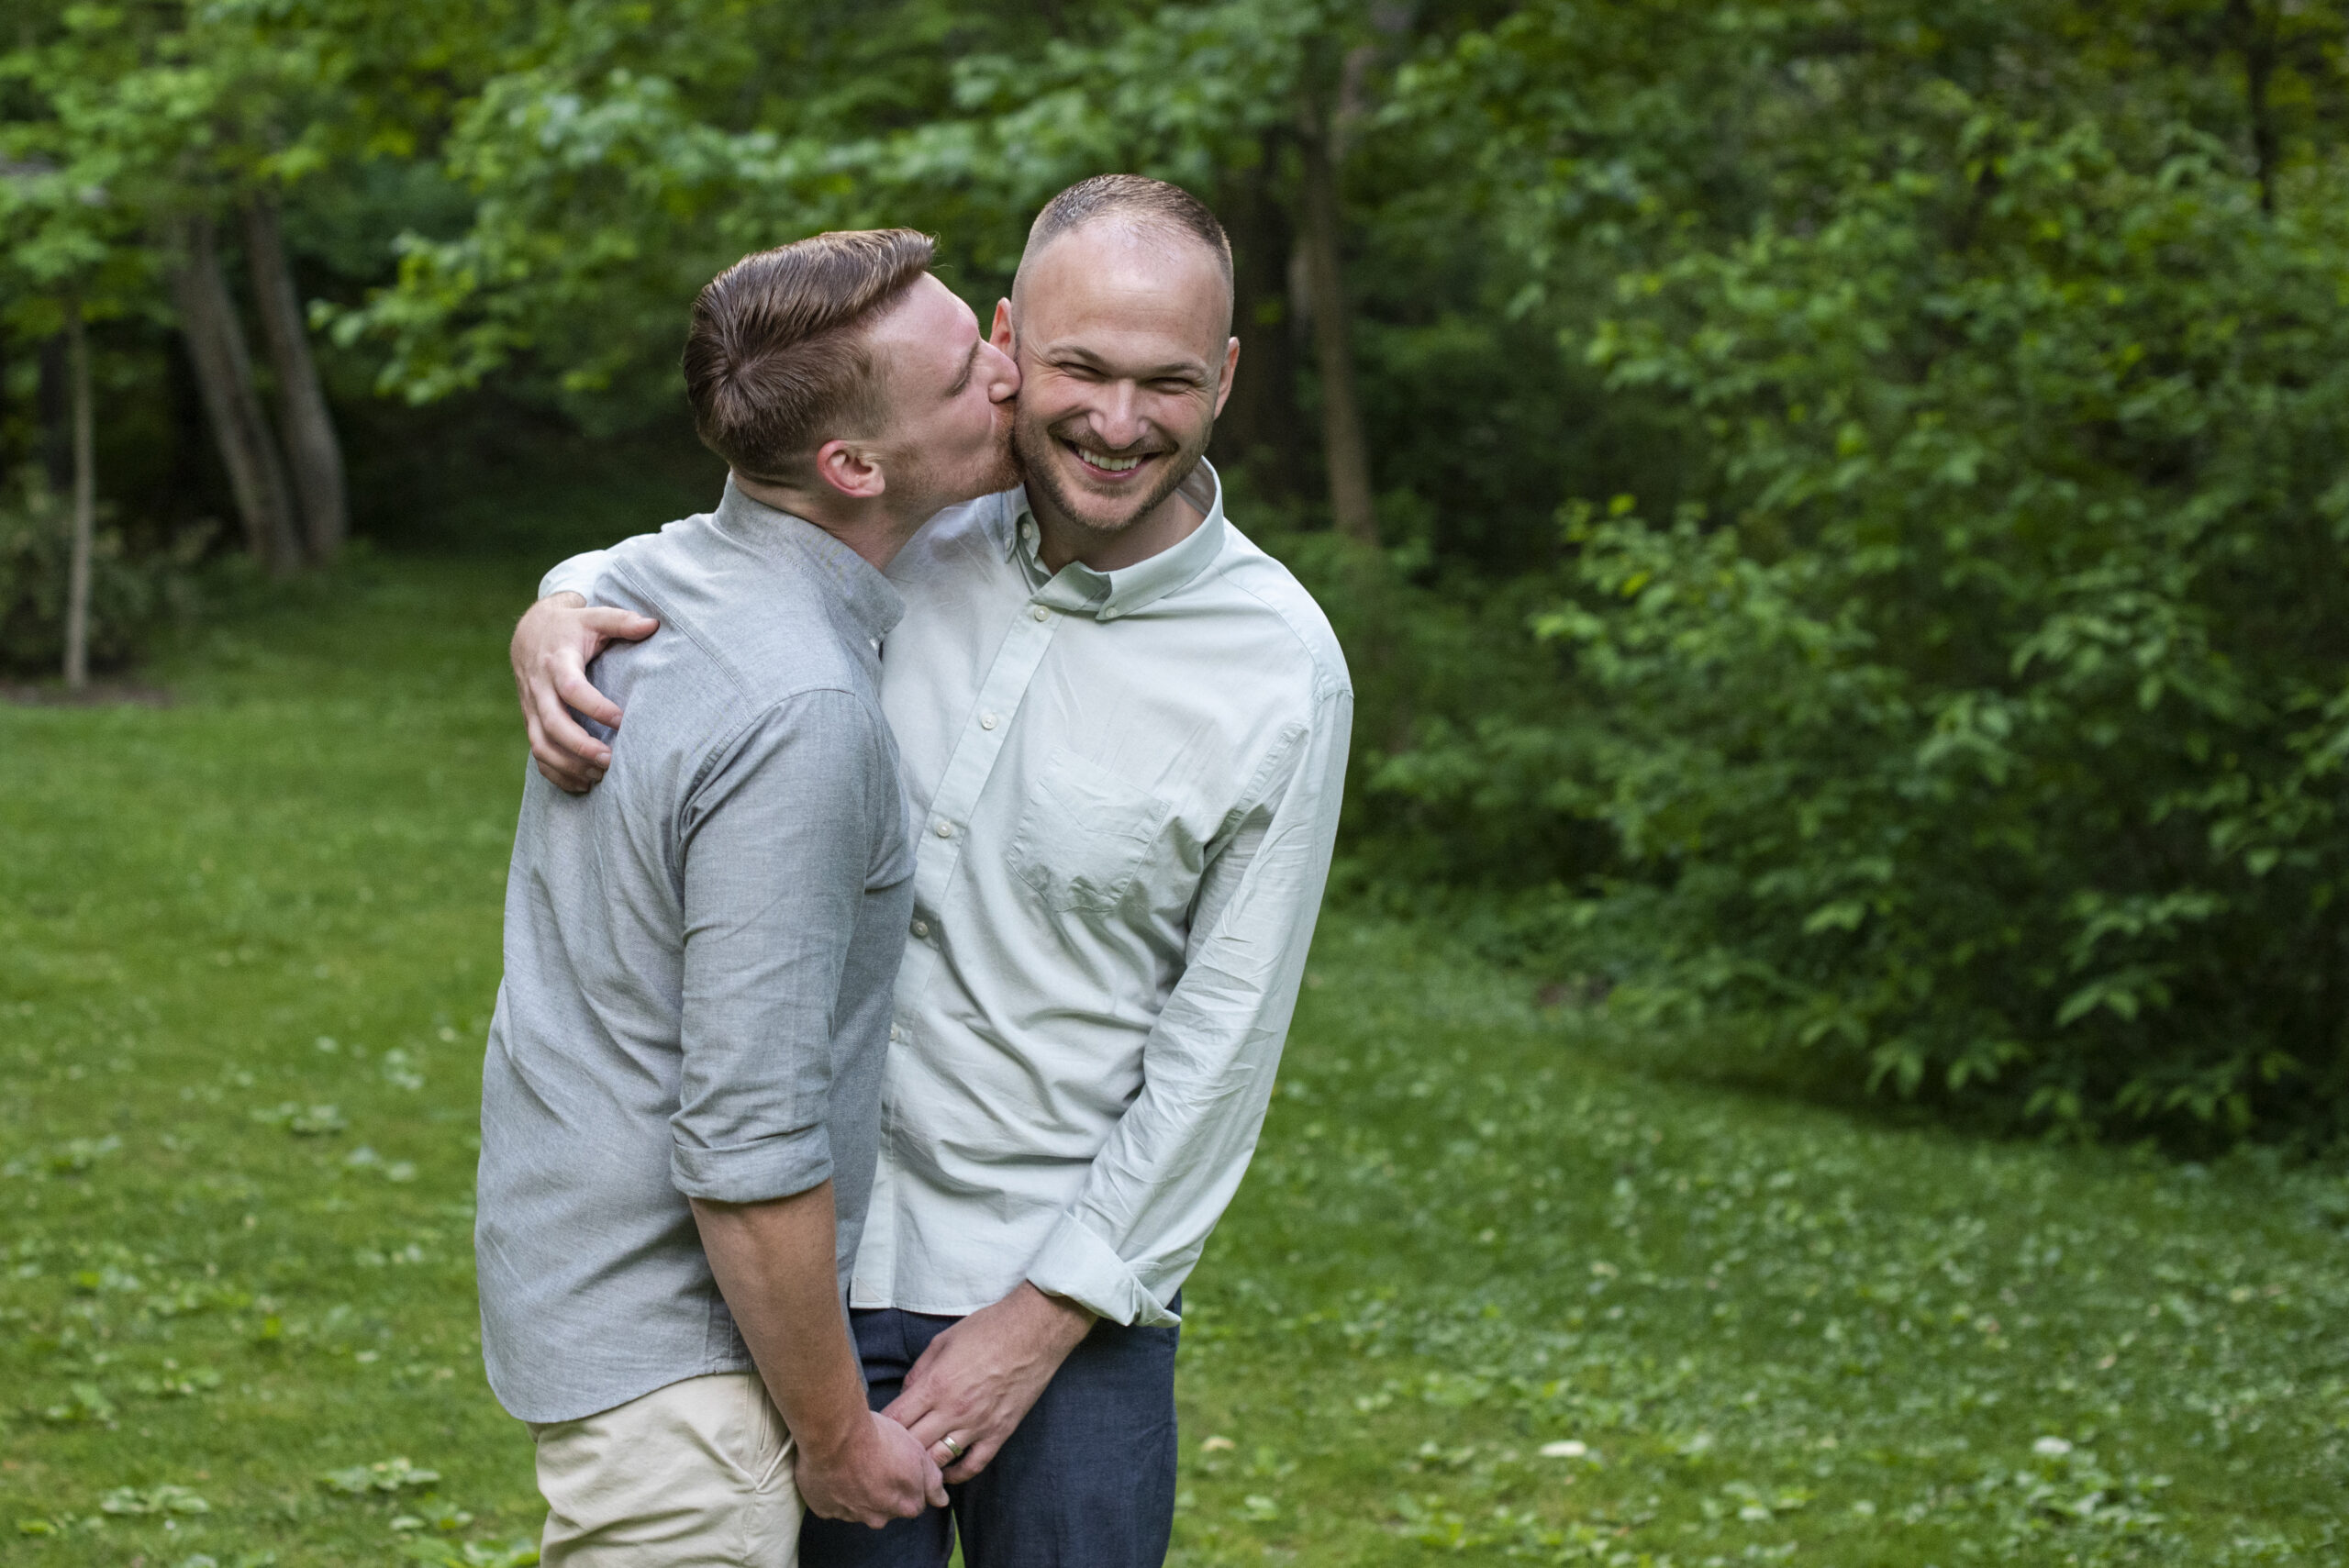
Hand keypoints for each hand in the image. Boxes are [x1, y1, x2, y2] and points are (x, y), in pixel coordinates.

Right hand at [511, 591, 657, 792]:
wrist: (529, 633)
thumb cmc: (571, 627)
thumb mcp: (594, 616)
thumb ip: (622, 621)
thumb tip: (653, 624)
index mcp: (556, 662)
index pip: (571, 688)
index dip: (595, 707)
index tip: (622, 721)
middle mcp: (539, 688)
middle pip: (553, 724)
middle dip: (581, 747)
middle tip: (611, 761)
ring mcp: (531, 708)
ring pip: (541, 745)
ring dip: (569, 766)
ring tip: (601, 777)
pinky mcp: (531, 722)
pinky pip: (536, 754)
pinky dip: (556, 774)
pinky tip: (583, 785)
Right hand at [794, 1409, 947, 1527]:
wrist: (836, 1435)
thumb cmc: (878, 1438)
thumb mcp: (917, 1453)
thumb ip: (932, 1480)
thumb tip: (941, 1500)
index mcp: (905, 1505)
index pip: (913, 1502)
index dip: (907, 1483)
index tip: (897, 1466)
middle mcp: (878, 1517)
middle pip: (885, 1508)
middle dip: (881, 1491)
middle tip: (873, 1463)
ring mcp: (850, 1515)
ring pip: (858, 1507)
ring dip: (856, 1492)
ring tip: (851, 1463)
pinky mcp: (824, 1509)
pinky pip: (832, 1504)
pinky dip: (833, 1491)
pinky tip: (834, 1471)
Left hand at [884, 1283, 1095, 1483]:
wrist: (1033, 1332)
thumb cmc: (988, 1329)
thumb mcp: (943, 1341)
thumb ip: (919, 1370)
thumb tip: (906, 1393)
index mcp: (935, 1385)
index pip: (896, 1419)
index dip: (881, 1427)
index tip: (875, 1430)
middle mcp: (953, 1410)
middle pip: (912, 1445)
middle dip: (897, 1450)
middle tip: (889, 1452)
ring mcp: (977, 1425)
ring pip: (939, 1460)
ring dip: (923, 1465)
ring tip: (913, 1466)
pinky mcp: (999, 1433)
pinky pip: (973, 1466)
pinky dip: (956, 1474)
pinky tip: (945, 1472)